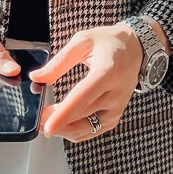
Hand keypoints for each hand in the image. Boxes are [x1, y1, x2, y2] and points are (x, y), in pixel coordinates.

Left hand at [28, 23, 143, 141]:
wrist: (136, 48)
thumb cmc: (109, 42)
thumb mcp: (82, 41)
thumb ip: (59, 62)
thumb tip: (37, 78)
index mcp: (107, 71)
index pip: (83, 97)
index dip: (64, 114)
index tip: (47, 126)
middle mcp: (115, 93)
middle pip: (82, 115)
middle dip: (56, 121)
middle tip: (37, 117)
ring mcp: (117, 107)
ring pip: (88, 128)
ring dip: (65, 129)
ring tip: (46, 120)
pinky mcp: (116, 116)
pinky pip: (94, 131)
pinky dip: (76, 132)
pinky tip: (64, 124)